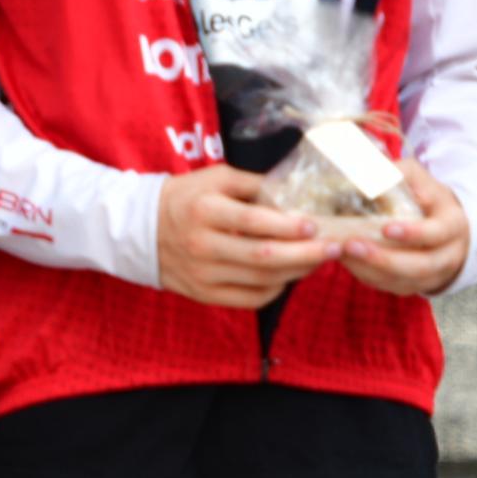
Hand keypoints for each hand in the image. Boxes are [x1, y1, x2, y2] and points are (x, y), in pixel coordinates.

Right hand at [155, 167, 336, 308]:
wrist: (142, 231)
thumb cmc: (187, 198)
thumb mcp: (215, 179)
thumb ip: (255, 184)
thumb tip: (297, 193)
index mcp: (204, 211)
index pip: (253, 222)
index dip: (288, 226)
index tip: (315, 226)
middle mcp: (202, 245)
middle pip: (262, 256)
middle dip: (305, 254)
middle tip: (334, 248)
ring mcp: (203, 274)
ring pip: (261, 280)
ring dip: (297, 271)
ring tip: (320, 260)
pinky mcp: (205, 295)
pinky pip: (250, 298)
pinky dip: (276, 289)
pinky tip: (290, 275)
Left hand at [332, 162, 471, 297]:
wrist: (443, 228)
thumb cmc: (427, 197)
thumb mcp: (419, 179)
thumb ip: (397, 174)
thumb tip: (366, 175)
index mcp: (453, 226)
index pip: (436, 234)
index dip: (413, 234)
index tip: (385, 228)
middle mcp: (447, 256)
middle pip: (419, 267)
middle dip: (384, 259)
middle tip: (352, 245)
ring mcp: (430, 276)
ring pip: (400, 281)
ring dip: (368, 269)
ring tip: (341, 252)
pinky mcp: (412, 286)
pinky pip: (388, 286)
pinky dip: (365, 274)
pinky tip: (345, 260)